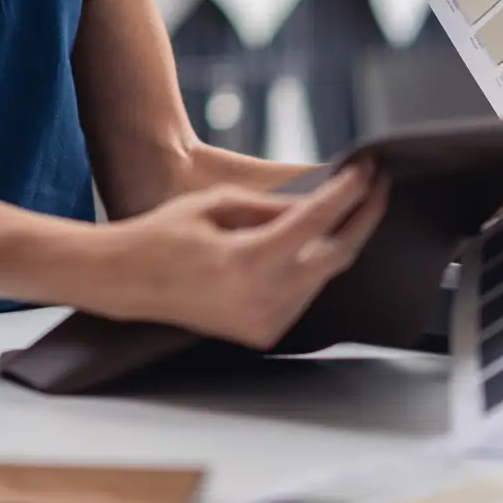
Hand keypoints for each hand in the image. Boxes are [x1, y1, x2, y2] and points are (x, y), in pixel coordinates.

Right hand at [95, 162, 390, 351]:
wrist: (126, 281)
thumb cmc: (161, 236)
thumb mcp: (216, 204)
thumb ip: (273, 206)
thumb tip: (320, 202)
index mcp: (248, 261)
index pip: (317, 221)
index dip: (349, 193)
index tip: (367, 171)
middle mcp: (261, 297)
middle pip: (337, 255)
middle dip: (363, 217)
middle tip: (376, 186)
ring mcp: (264, 320)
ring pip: (324, 276)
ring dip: (338, 241)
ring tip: (347, 208)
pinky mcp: (262, 332)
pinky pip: (304, 295)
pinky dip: (313, 268)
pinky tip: (312, 244)